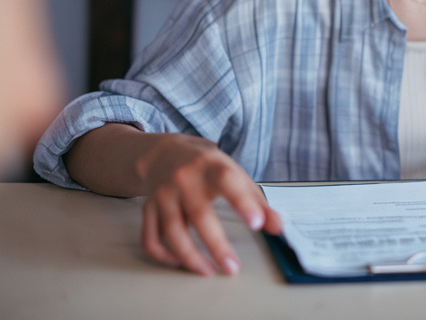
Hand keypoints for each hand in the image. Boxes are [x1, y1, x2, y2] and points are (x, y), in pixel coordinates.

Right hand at [137, 133, 281, 275]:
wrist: (164, 153)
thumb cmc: (206, 167)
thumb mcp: (235, 174)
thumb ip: (257, 201)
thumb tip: (277, 227)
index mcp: (210, 165)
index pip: (227, 181)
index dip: (242, 202)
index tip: (257, 224)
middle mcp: (183, 178)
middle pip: (199, 214)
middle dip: (216, 245)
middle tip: (233, 267)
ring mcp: (163, 194)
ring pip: (172, 231)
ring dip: (190, 256)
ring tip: (209, 271)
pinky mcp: (148, 208)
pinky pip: (151, 238)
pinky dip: (164, 255)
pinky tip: (180, 263)